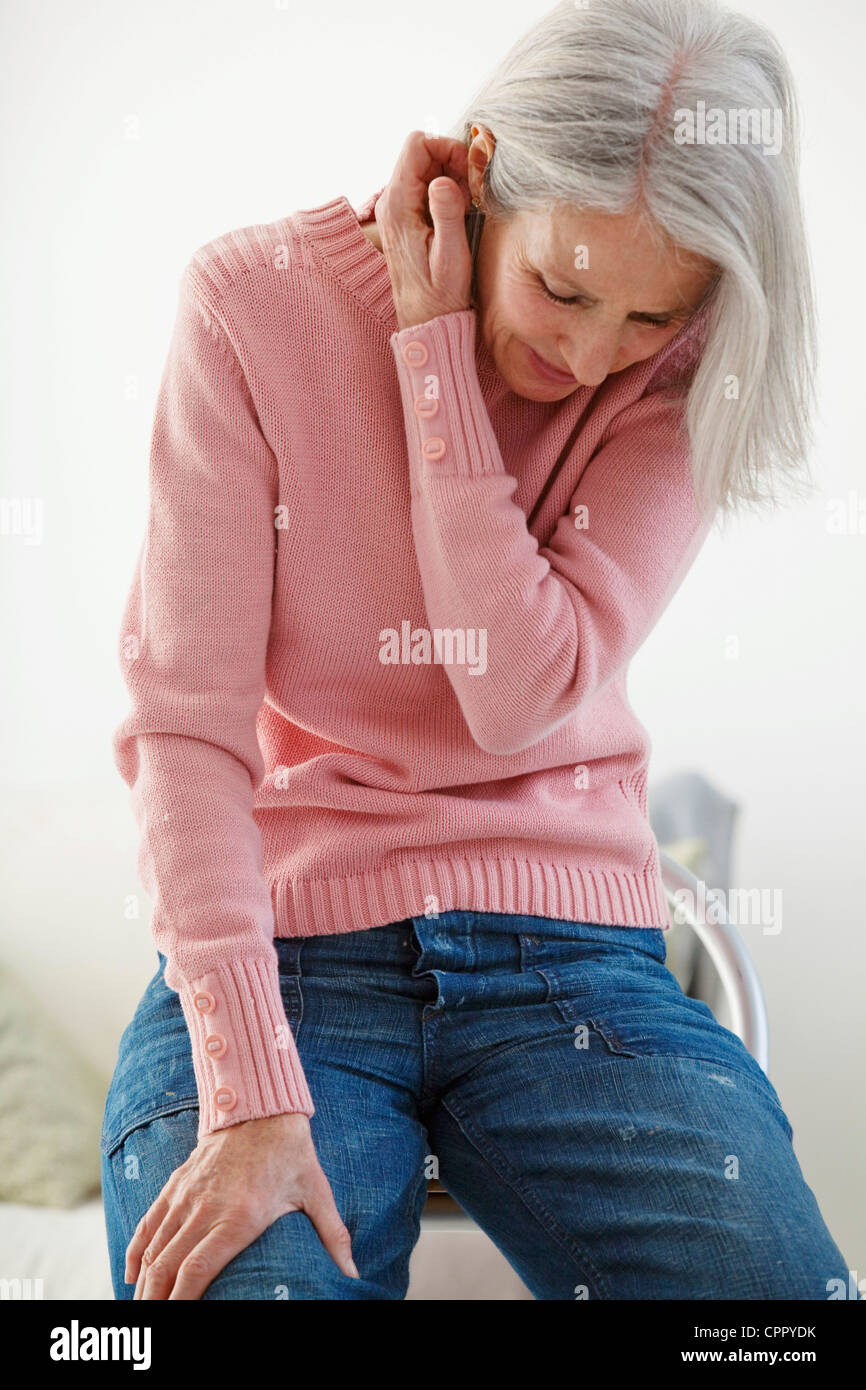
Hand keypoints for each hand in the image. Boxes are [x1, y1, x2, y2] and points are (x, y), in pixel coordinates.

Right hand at [125, 1112, 358, 1298]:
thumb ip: (332, 1235)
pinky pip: (149, 1222)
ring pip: (154, 1248)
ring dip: (143, 1283)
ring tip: (140, 1308)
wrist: (261, 1105)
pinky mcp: (177, 1183)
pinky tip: (132, 1275)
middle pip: (167, 1266)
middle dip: (155, 1301)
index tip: (174, 1321)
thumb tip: (353, 1271)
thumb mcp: (316, 1191)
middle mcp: (205, 1208)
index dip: (180, 1302)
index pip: (196, 1270)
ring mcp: (187, 1196)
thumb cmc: (291, 1152)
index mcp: (238, 1216)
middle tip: (150, 1324)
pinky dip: (137, 1250)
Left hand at [375, 130, 474, 331]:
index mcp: (398, 206)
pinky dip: (446, 190)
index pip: (417, 144)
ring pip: (424, 168)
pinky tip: (459, 213)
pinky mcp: (405, 217)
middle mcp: (391, 202)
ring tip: (467, 205)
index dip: (447, 147)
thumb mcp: (451, 256)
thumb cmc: (440, 294)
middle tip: (472, 190)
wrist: (425, 320)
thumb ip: (447, 213)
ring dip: (450, 176)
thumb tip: (444, 180)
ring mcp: (396, 209)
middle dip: (451, 160)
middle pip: (421, 152)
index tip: (468, 171)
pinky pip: (425, 186)